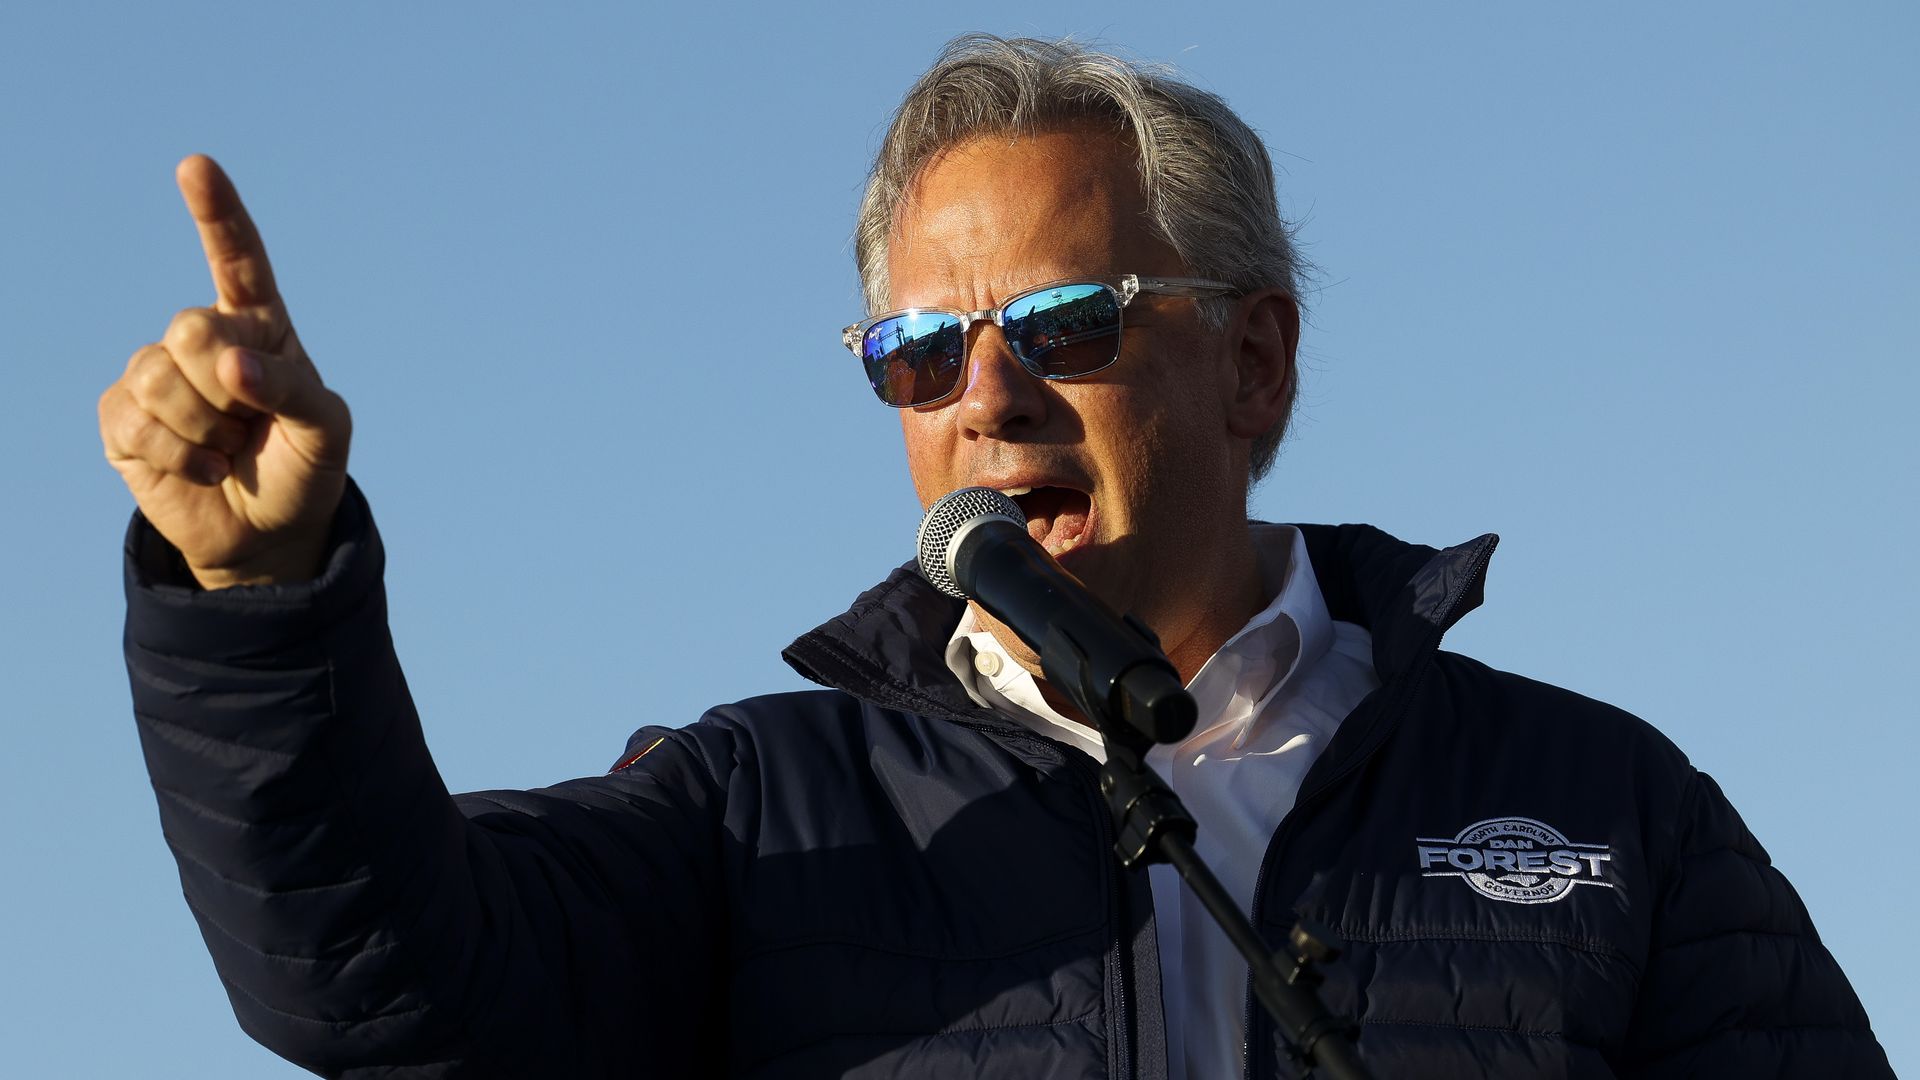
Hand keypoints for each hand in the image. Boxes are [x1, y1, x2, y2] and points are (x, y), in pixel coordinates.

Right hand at [99, 155, 351, 588]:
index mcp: (260, 325)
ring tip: (229, 447)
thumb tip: (231, 363)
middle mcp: (204, 338)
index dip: (216, 214)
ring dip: (204, 428)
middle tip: (251, 422)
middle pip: (192, 328)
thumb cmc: (303, 467)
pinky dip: (179, 455)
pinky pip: (136, 421)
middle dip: (226, 387)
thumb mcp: (325, 431)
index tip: (196, 167)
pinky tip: (203, 468)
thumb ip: (292, 388)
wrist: (268, 533)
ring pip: (160, 377)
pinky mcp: (122, 416)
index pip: (238, 259)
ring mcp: (157, 374)